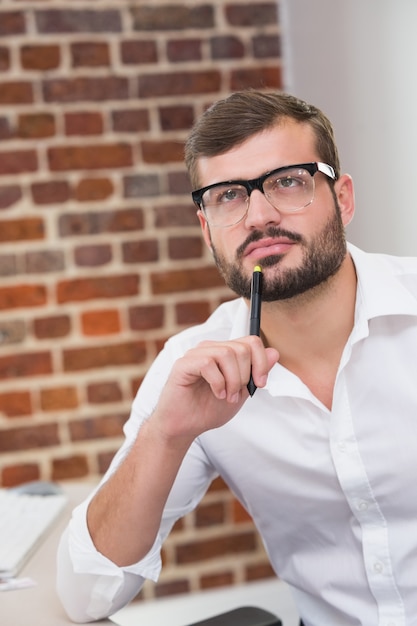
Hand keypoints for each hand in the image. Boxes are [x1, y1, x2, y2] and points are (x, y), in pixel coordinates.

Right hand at [151, 336, 277, 442]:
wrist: (184, 426)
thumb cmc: (207, 409)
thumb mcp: (241, 392)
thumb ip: (255, 373)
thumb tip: (274, 353)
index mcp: (224, 353)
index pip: (251, 342)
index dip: (261, 362)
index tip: (260, 383)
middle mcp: (210, 349)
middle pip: (241, 348)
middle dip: (245, 376)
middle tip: (236, 395)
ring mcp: (196, 354)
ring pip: (227, 353)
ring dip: (232, 380)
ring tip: (227, 396)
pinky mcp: (184, 364)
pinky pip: (208, 363)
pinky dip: (217, 382)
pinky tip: (216, 393)